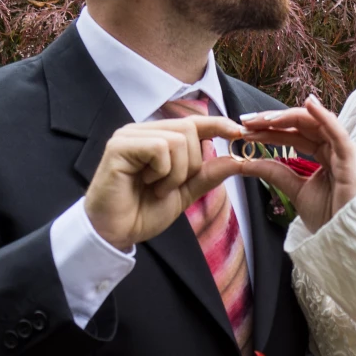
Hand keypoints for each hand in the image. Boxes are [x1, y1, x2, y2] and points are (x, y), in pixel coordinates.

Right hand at [85, 114, 245, 249]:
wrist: (116, 233)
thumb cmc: (143, 211)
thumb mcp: (184, 192)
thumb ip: (207, 175)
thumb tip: (237, 159)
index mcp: (157, 137)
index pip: (193, 122)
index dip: (218, 124)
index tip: (239, 132)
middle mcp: (143, 131)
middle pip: (190, 129)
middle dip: (191, 163)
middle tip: (171, 186)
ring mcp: (129, 136)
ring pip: (177, 139)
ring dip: (175, 172)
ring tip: (156, 187)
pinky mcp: (119, 146)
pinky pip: (160, 148)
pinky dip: (162, 172)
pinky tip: (146, 184)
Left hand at [237, 94, 355, 233]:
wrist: (345, 238)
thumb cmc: (328, 216)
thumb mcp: (294, 190)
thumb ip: (274, 173)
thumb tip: (246, 162)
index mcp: (323, 154)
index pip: (293, 134)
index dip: (269, 130)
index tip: (244, 129)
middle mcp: (333, 148)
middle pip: (301, 125)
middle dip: (273, 121)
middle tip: (246, 121)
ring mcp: (343, 151)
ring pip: (314, 124)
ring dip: (288, 117)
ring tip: (264, 119)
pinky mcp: (351, 158)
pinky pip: (337, 133)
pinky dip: (324, 117)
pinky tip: (309, 104)